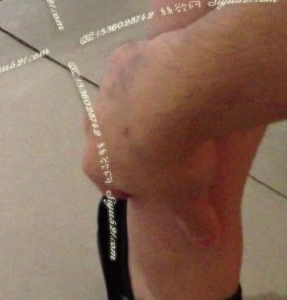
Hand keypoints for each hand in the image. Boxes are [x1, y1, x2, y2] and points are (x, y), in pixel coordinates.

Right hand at [81, 34, 222, 246]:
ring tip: (180, 110)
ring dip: (143, 107)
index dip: (137, 185)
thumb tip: (207, 241)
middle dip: (135, 145)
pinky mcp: (121, 58)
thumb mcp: (188, 200)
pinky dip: (153, 73)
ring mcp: (105, 90)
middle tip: (171, 146)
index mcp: (98, 165)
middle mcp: (92, 128)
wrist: (175, 94)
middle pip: (111, 140)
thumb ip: (194, 222)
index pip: (110, 182)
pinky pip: (136, 68)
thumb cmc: (174, 156)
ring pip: (122, 103)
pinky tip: (178, 79)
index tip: (163, 183)